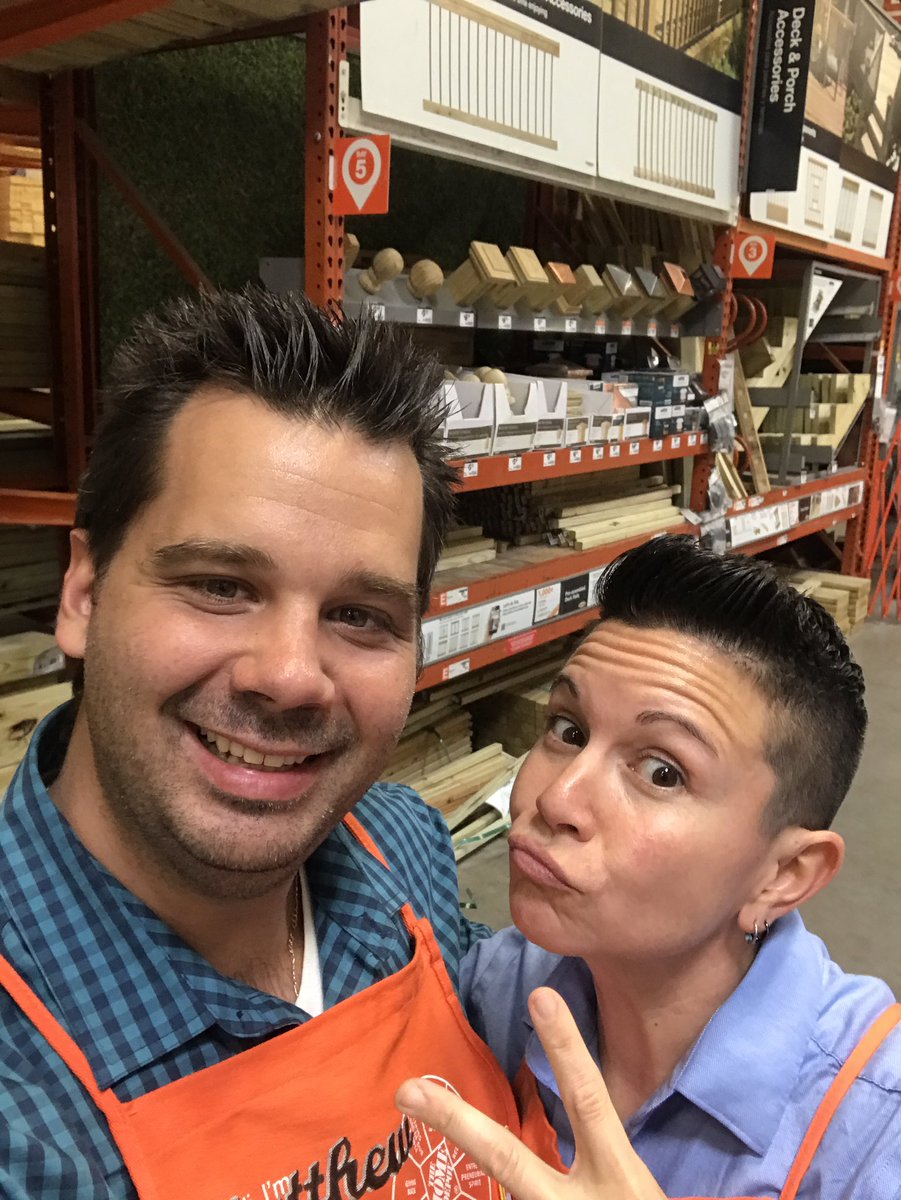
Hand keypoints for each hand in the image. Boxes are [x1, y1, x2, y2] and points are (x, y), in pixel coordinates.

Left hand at [395, 986, 665, 1199]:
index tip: (541, 994)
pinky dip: (485, 1197)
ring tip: (421, 1117)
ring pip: (504, 1190)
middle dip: (456, 1122)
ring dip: (464, 1152)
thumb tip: (577, 1124)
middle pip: (509, 1159)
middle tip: (406, 1089)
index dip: (567, 1048)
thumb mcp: (639, 1195)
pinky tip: (454, 1192)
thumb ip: (607, 1168)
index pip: (591, 1102)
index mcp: (620, 1183)